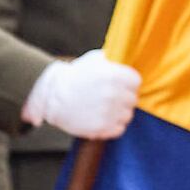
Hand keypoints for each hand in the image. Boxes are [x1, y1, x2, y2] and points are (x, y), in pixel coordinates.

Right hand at [24, 50, 141, 139]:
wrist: (52, 96)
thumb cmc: (76, 76)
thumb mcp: (95, 60)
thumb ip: (116, 61)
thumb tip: (132, 59)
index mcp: (114, 75)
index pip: (136, 81)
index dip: (128, 83)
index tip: (119, 84)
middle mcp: (113, 94)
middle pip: (133, 99)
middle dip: (123, 98)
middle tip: (108, 96)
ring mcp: (108, 113)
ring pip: (127, 115)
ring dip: (118, 112)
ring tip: (103, 107)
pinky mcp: (102, 129)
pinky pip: (119, 129)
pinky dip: (112, 125)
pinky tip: (101, 117)